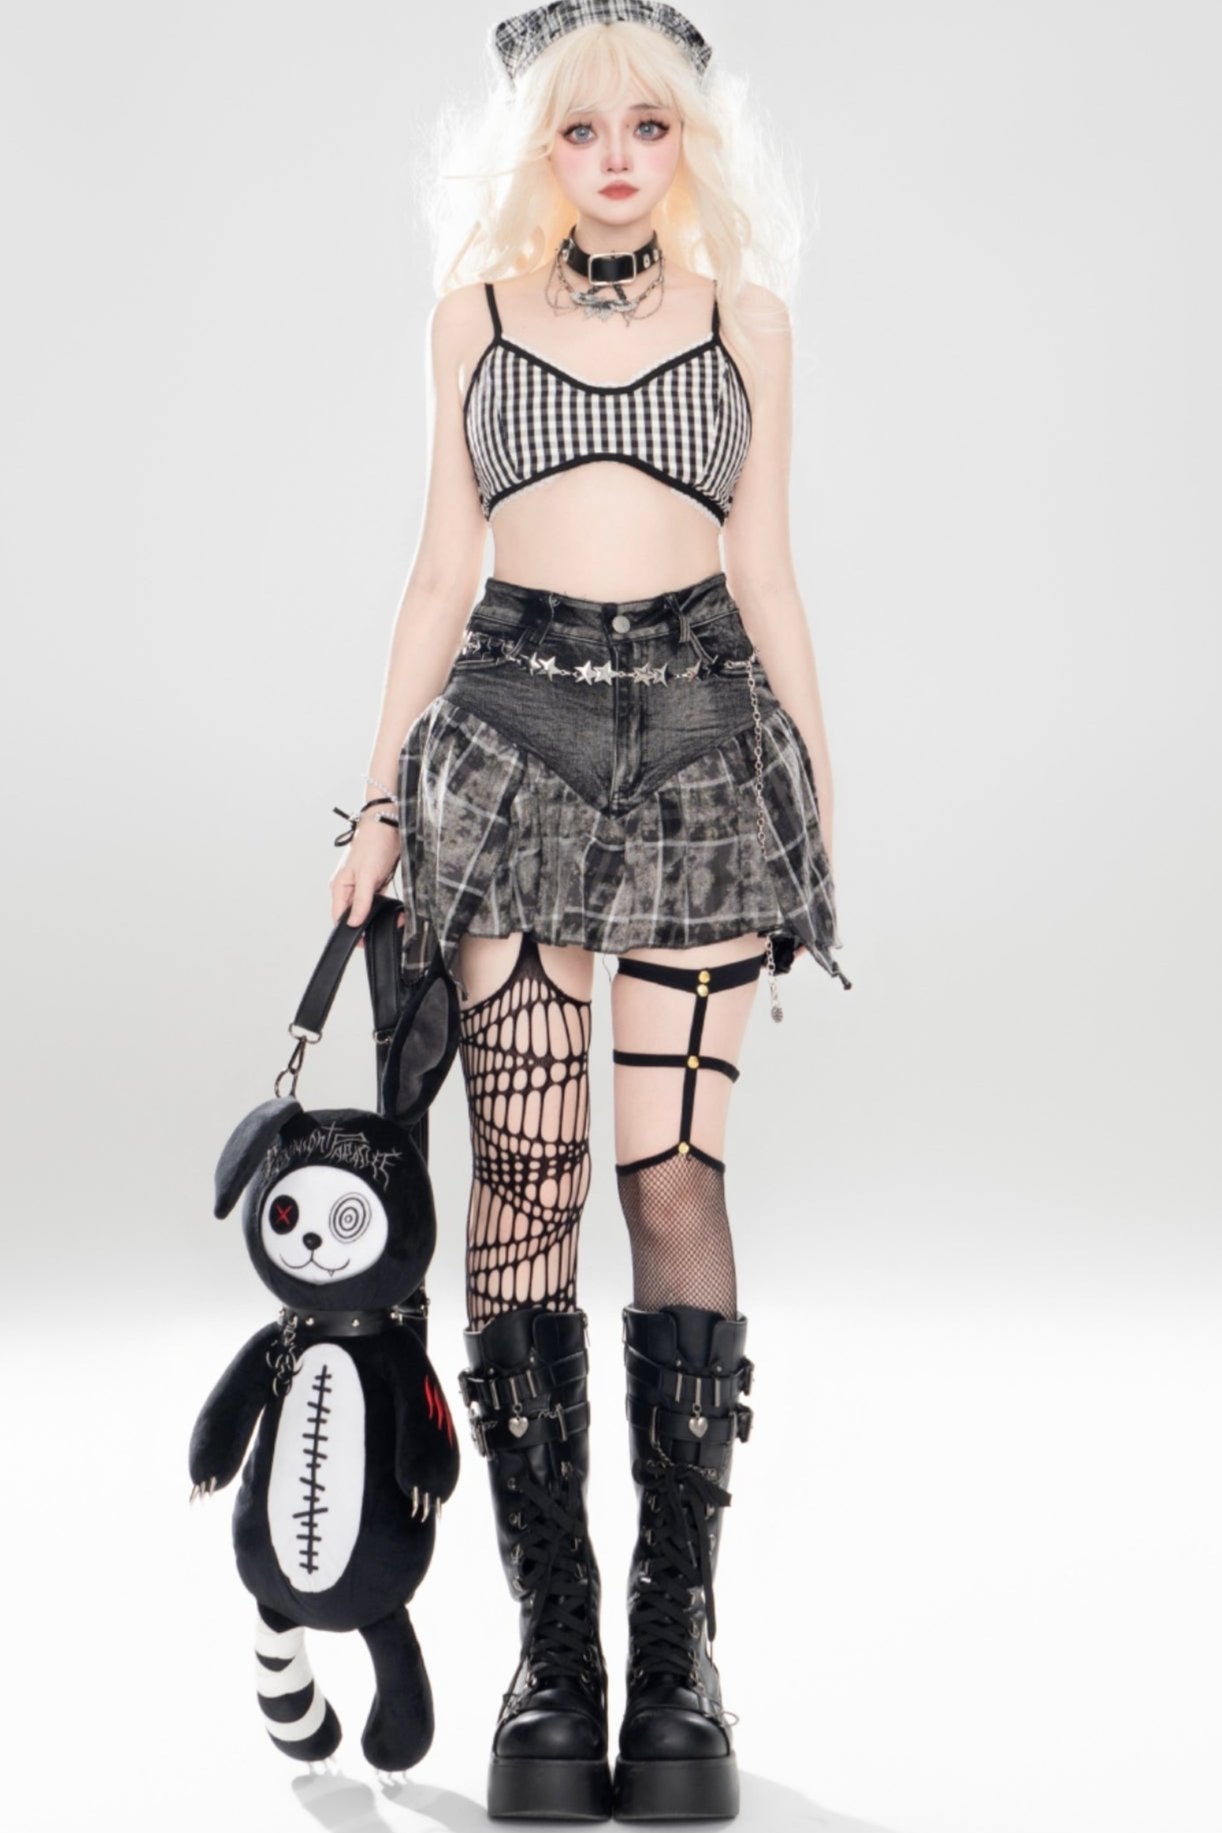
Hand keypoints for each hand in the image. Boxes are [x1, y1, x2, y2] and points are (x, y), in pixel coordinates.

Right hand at [329, 816, 404, 947]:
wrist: (389, 824)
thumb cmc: (373, 844)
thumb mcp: (367, 876)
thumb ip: (361, 901)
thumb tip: (354, 923)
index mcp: (340, 887)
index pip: (339, 917)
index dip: (351, 931)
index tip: (365, 941)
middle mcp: (349, 888)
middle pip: (355, 914)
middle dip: (369, 923)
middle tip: (386, 928)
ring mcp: (362, 885)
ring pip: (369, 908)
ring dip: (381, 915)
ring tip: (395, 918)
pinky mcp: (376, 881)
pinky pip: (380, 900)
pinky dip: (388, 905)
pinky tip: (397, 910)